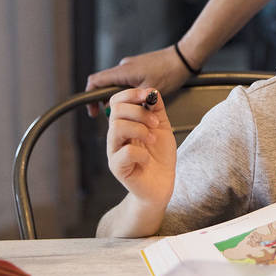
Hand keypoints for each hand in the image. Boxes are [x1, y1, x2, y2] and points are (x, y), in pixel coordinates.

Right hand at [85, 47, 190, 116]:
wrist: (185, 58)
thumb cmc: (170, 73)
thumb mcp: (149, 93)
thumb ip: (132, 101)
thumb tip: (117, 110)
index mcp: (123, 72)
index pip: (95, 82)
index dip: (90, 97)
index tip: (94, 111)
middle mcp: (124, 66)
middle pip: (106, 84)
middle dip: (108, 100)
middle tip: (115, 114)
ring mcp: (133, 65)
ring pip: (118, 83)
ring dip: (121, 97)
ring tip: (132, 108)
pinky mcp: (141, 66)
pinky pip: (128, 80)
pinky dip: (129, 91)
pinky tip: (141, 100)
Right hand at [105, 87, 176, 207]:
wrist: (161, 184)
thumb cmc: (159, 157)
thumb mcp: (162, 127)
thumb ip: (156, 109)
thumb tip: (152, 91)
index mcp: (125, 124)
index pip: (117, 101)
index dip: (131, 94)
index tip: (148, 97)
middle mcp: (116, 136)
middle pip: (116, 111)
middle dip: (140, 112)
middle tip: (155, 124)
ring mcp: (114, 151)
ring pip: (117, 128)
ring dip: (140, 129)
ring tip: (152, 139)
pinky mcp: (117, 167)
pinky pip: (124, 152)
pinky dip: (141, 153)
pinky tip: (146, 158)